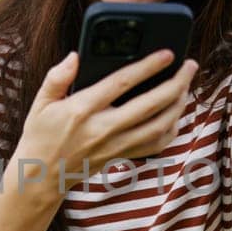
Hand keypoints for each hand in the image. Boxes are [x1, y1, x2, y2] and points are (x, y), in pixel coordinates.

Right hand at [13, 49, 197, 192]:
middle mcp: (103, 129)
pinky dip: (171, 130)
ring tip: (186, 86)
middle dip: (176, 83)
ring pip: (159, 126)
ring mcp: (115, 146)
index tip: (167, 53)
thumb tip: (76, 55)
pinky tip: (176, 114)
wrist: (41, 177)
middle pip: (150, 105)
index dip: (147, 66)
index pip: (122, 83)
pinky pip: (155, 145)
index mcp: (82, 110)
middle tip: (190, 66)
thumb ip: (57, 77)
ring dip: (179, 105)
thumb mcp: (41, 103)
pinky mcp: (121, 156)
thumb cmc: (41, 135)